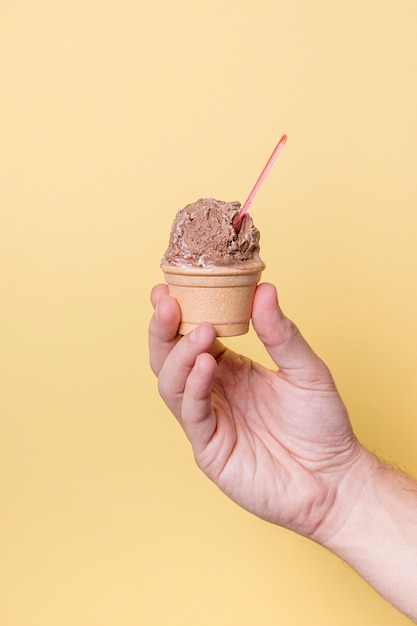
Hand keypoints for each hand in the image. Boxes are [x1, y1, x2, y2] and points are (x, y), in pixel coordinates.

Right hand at [149, 282, 363, 540]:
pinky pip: (192, 413)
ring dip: (180, 354)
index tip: (170, 287)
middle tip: (167, 303)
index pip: (193, 336)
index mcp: (230, 369)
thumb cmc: (322, 426)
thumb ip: (281, 334)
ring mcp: (208, 420)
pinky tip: (206, 364)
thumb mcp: (306, 371)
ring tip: (200, 331)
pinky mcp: (211, 448)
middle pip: (171, 357)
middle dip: (165, 329)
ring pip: (173, 383)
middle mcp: (212, 391)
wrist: (335, 480)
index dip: (180, 313)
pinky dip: (194, 386)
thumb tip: (263, 289)